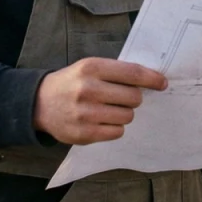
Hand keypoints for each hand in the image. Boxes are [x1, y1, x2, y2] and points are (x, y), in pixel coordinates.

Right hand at [33, 58, 167, 144]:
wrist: (39, 103)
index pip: (132, 73)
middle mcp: (88, 90)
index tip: (162, 82)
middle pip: (134, 97)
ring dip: (124, 113)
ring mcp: (85, 114)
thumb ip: (115, 72)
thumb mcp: (88, 67)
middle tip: (123, 97)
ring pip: (127, 116)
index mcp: (91, 68)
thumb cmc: (71, 83)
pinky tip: (102, 120)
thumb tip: (150, 79)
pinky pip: (117, 132)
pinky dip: (115, 127)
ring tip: (109, 109)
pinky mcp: (84, 134)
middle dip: (134, 98)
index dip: (152, 78)